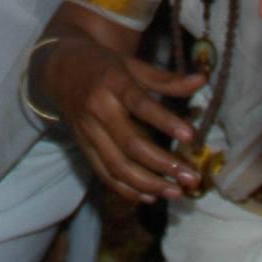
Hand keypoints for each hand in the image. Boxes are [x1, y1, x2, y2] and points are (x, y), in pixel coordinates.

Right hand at [43, 39, 206, 203]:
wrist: (59, 68)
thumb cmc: (104, 65)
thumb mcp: (133, 65)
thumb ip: (167, 79)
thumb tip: (202, 81)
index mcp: (112, 83)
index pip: (140, 104)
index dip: (165, 121)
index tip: (191, 137)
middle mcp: (98, 110)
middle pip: (130, 144)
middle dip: (163, 164)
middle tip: (191, 177)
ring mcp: (88, 132)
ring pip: (117, 166)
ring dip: (148, 184)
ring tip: (176, 192)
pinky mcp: (83, 147)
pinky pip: (104, 174)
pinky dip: (126, 190)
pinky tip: (150, 197)